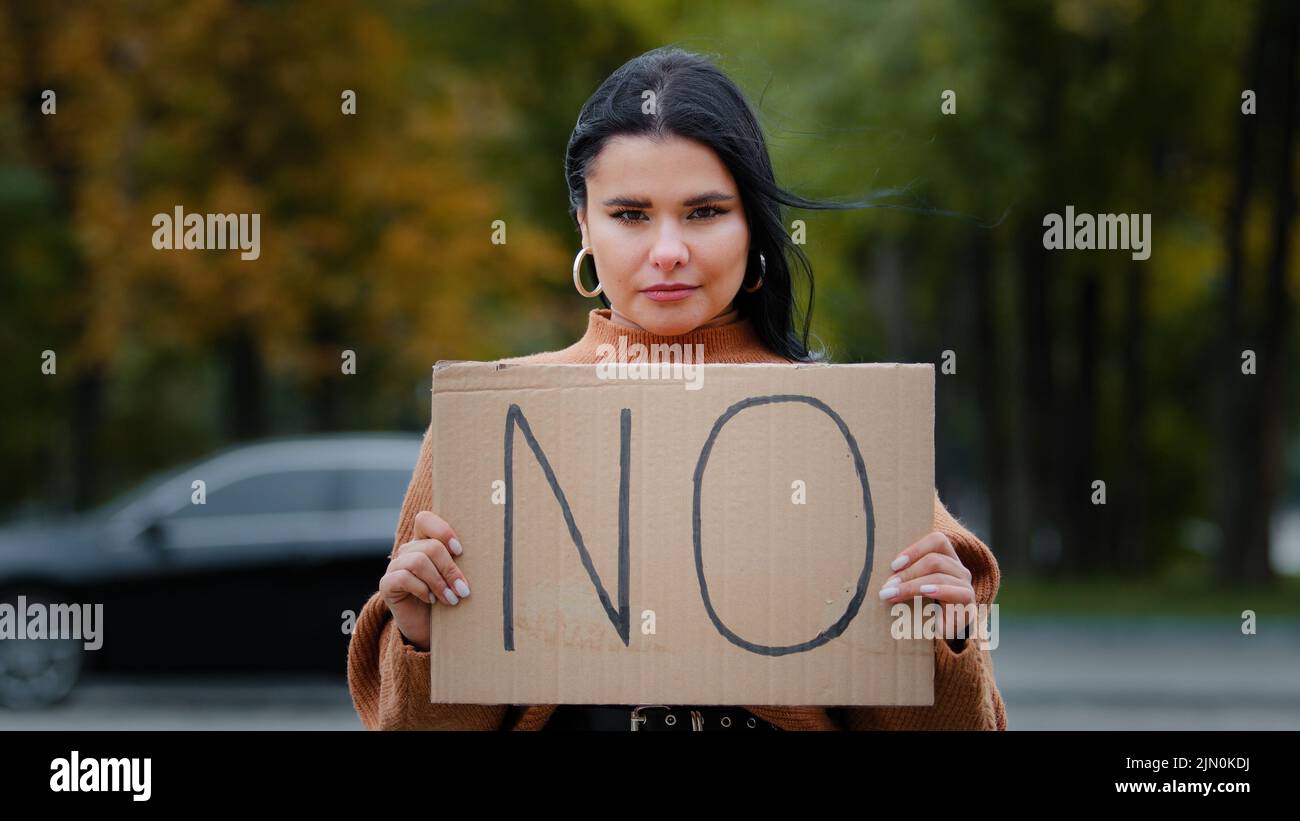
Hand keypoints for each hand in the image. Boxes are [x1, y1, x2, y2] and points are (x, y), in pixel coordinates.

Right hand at [378, 511, 470, 650]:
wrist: (429, 630)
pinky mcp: (386, 585)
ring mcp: (395, 567)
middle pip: (430, 546)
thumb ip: (462, 563)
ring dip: (439, 582)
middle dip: (450, 569)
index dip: (443, 531)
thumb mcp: (457, 578)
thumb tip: (487, 554)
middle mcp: (408, 551)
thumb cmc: (448, 599)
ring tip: (451, 599)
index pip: (425, 520)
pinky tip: (431, 601)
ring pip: (418, 561)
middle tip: (463, 590)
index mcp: (424, 542)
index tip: (460, 551)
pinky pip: (404, 578)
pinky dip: (422, 589)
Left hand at [877, 531, 974, 648]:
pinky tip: (925, 593)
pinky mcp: (968, 603)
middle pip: (935, 560)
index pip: (938, 540)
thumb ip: (904, 576)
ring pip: (940, 576)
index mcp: (947, 558)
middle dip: (908, 573)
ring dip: (913, 585)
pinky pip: (957, 592)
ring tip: (894, 595)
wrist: (946, 632)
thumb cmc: (924, 606)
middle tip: (887, 587)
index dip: (915, 549)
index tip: (893, 565)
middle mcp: (959, 569)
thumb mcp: (913, 587)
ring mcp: (965, 585)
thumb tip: (882, 577)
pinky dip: (939, 591)